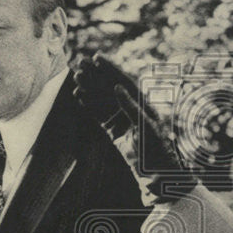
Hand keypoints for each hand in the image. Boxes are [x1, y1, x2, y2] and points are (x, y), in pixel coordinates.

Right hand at [74, 54, 190, 201]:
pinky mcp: (115, 133)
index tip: (95, 57)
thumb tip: (117, 87)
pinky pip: (100, 116)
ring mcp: (123, 121)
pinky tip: (78, 97)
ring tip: (76, 78)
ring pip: (103, 101)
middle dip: (96, 76)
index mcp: (143, 103)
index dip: (110, 69)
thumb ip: (131, 106)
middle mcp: (133, 109)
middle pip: (111, 88)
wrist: (157, 175)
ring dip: (89, 89)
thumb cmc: (157, 150)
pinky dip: (89, 107)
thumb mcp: (145, 126)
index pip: (124, 81)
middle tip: (79, 63)